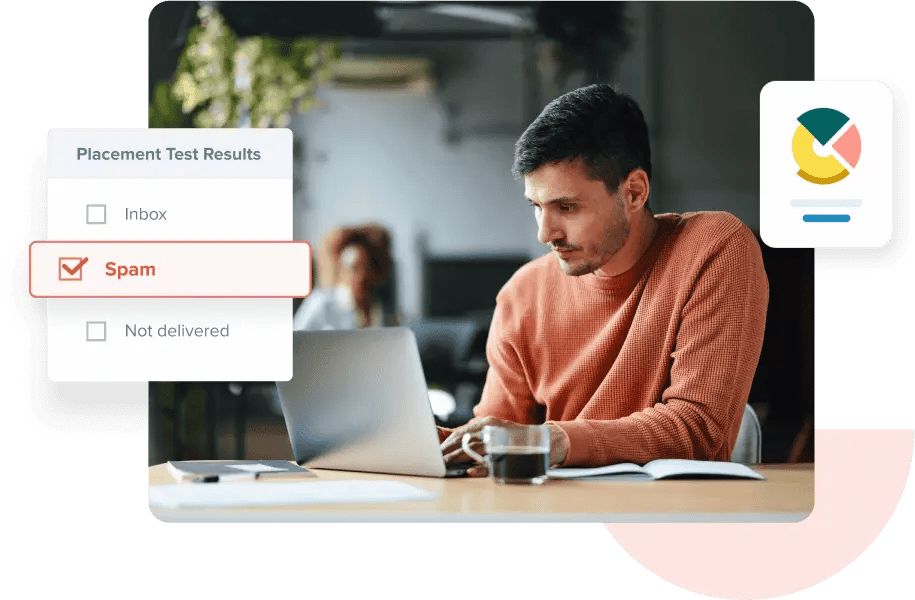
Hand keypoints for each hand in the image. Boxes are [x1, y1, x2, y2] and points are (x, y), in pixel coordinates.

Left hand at [439, 417, 570, 476]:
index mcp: (488, 423)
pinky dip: (480, 468)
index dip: (447, 442)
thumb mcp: (495, 432)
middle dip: (448, 452)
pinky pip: (492, 462)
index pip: (462, 432)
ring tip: (446, 465)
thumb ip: (478, 437)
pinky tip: (470, 471)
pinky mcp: (510, 454)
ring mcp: (501, 441)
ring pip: (475, 450)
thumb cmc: (515, 438)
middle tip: (437, 461)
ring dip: (458, 458)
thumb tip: (456, 447)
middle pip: (465, 440)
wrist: (546, 439)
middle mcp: (493, 429)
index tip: (437, 452)